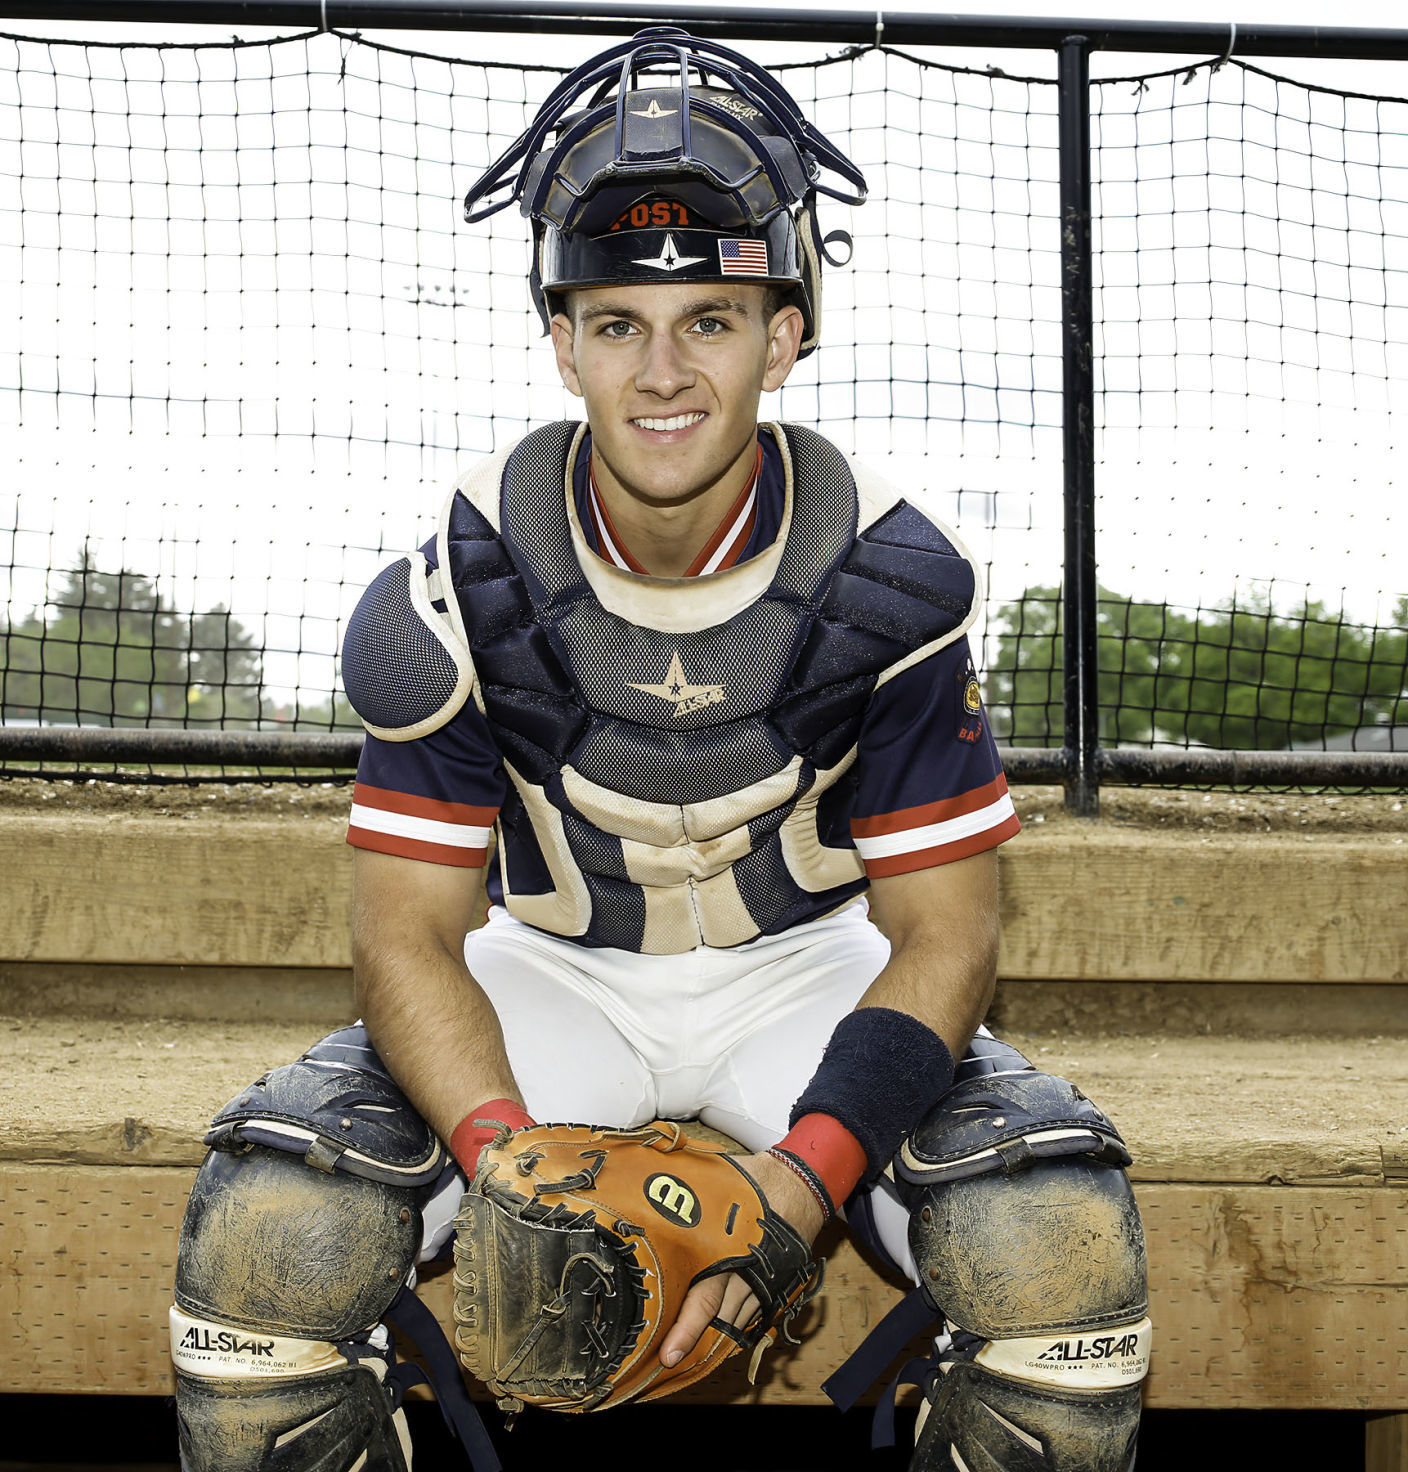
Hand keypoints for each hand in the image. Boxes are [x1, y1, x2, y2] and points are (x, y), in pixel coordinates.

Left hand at [658, 1149, 824, 1366]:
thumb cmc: (752, 1182)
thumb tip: (642, 1185)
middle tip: (669, 1362)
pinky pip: (753, 1317)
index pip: (703, 1299)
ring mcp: (764, 1284)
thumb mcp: (713, 1184)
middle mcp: (746, 1273)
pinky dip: (735, 1328)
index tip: (668, 1355)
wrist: (799, 1184)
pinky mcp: (776, 1287)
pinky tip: (717, 1338)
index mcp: (727, 1250)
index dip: (685, 1330)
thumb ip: (680, 1193)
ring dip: (714, 1339)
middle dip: (695, 1343)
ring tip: (687, 1358)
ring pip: (736, 1324)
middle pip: (719, 1321)